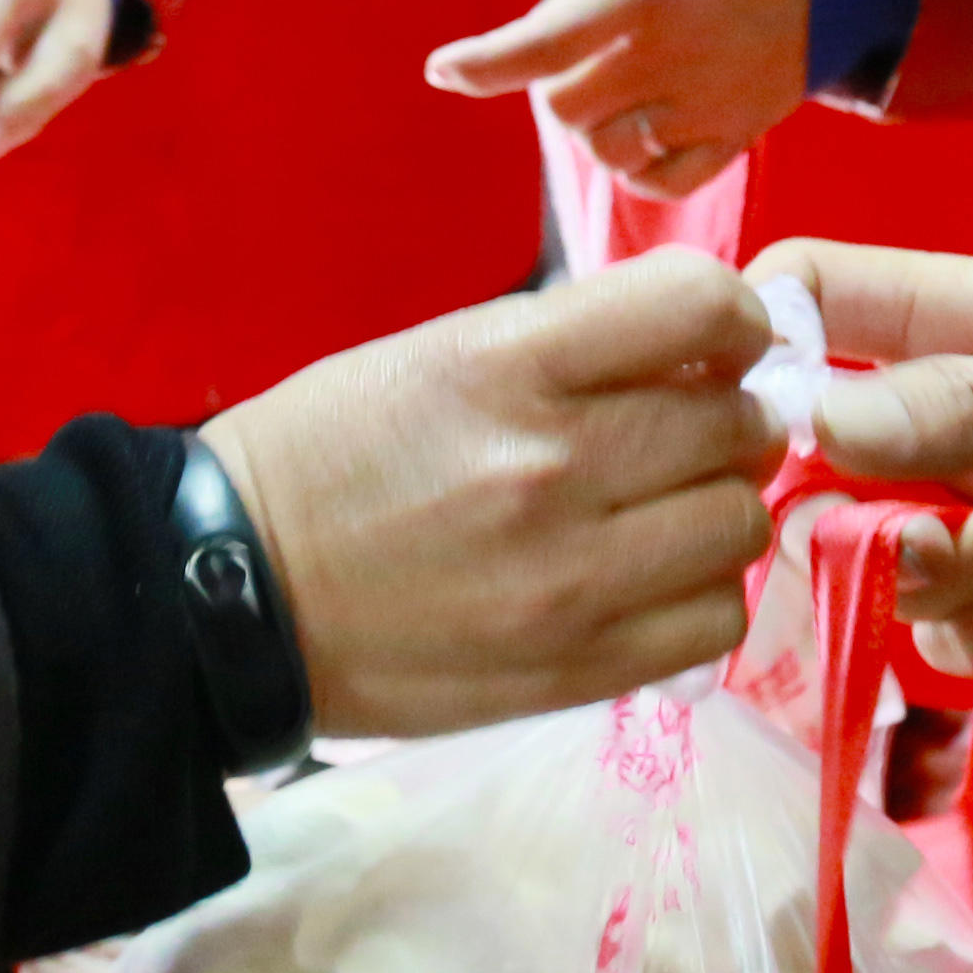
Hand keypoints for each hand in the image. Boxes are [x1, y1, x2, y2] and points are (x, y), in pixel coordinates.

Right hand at [206, 248, 781, 733]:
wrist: (233, 595)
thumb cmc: (332, 455)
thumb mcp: (442, 353)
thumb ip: (574, 346)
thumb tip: (702, 350)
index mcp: (509, 364)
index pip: (699, 304)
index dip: (736, 319)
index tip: (718, 342)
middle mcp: (553, 467)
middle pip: (736, 423)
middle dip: (727, 418)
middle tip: (682, 433)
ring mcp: (571, 578)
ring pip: (740, 524)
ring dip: (718, 508)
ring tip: (664, 511)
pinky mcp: (575, 668)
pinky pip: (712, 622)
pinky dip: (700, 595)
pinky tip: (650, 581)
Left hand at [423, 0, 815, 200]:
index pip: (539, 46)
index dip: (479, 65)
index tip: (442, 70)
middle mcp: (670, 48)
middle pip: (563, 107)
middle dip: (548, 86)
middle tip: (568, 56)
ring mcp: (709, 96)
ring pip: (606, 147)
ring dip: (589, 126)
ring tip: (610, 87)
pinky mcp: (743, 126)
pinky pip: (665, 178)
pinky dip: (636, 165)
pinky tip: (640, 129)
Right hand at [752, 241, 972, 676]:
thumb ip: (959, 402)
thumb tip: (819, 425)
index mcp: (964, 322)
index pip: (823, 302)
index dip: (766, 344)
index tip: (747, 404)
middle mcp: (957, 421)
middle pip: (831, 468)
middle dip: (861, 512)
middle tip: (920, 529)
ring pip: (895, 568)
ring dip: (963, 571)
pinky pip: (961, 637)